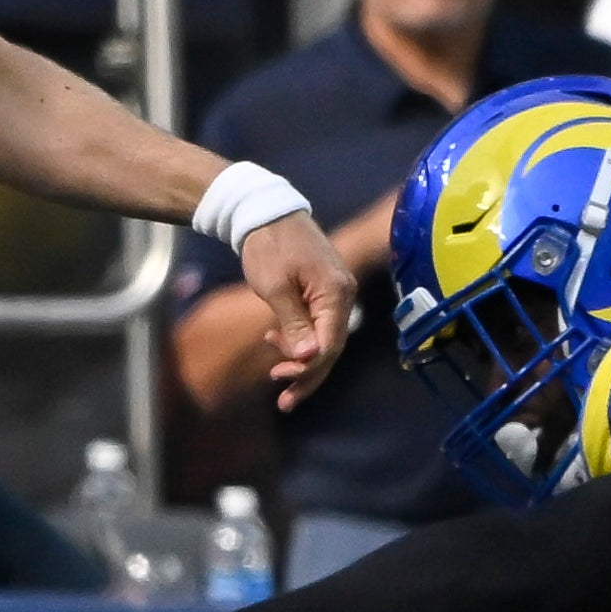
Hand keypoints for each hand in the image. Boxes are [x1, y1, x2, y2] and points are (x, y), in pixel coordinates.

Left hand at [242, 211, 355, 411]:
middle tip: (283, 399)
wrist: (266, 212)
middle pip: (331, 347)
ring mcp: (337, 292)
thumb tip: (308, 358)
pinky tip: (276, 343)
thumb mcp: (275, 287)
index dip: (309, 368)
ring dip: (302, 360)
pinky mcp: (326, 291)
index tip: (282, 380)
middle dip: (307, 374)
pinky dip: (301, 340)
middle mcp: (344, 295)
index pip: (330, 344)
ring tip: (275, 374)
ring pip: (326, 339)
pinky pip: (320, 324)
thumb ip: (293, 323)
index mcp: (335, 293)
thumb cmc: (268, 246)